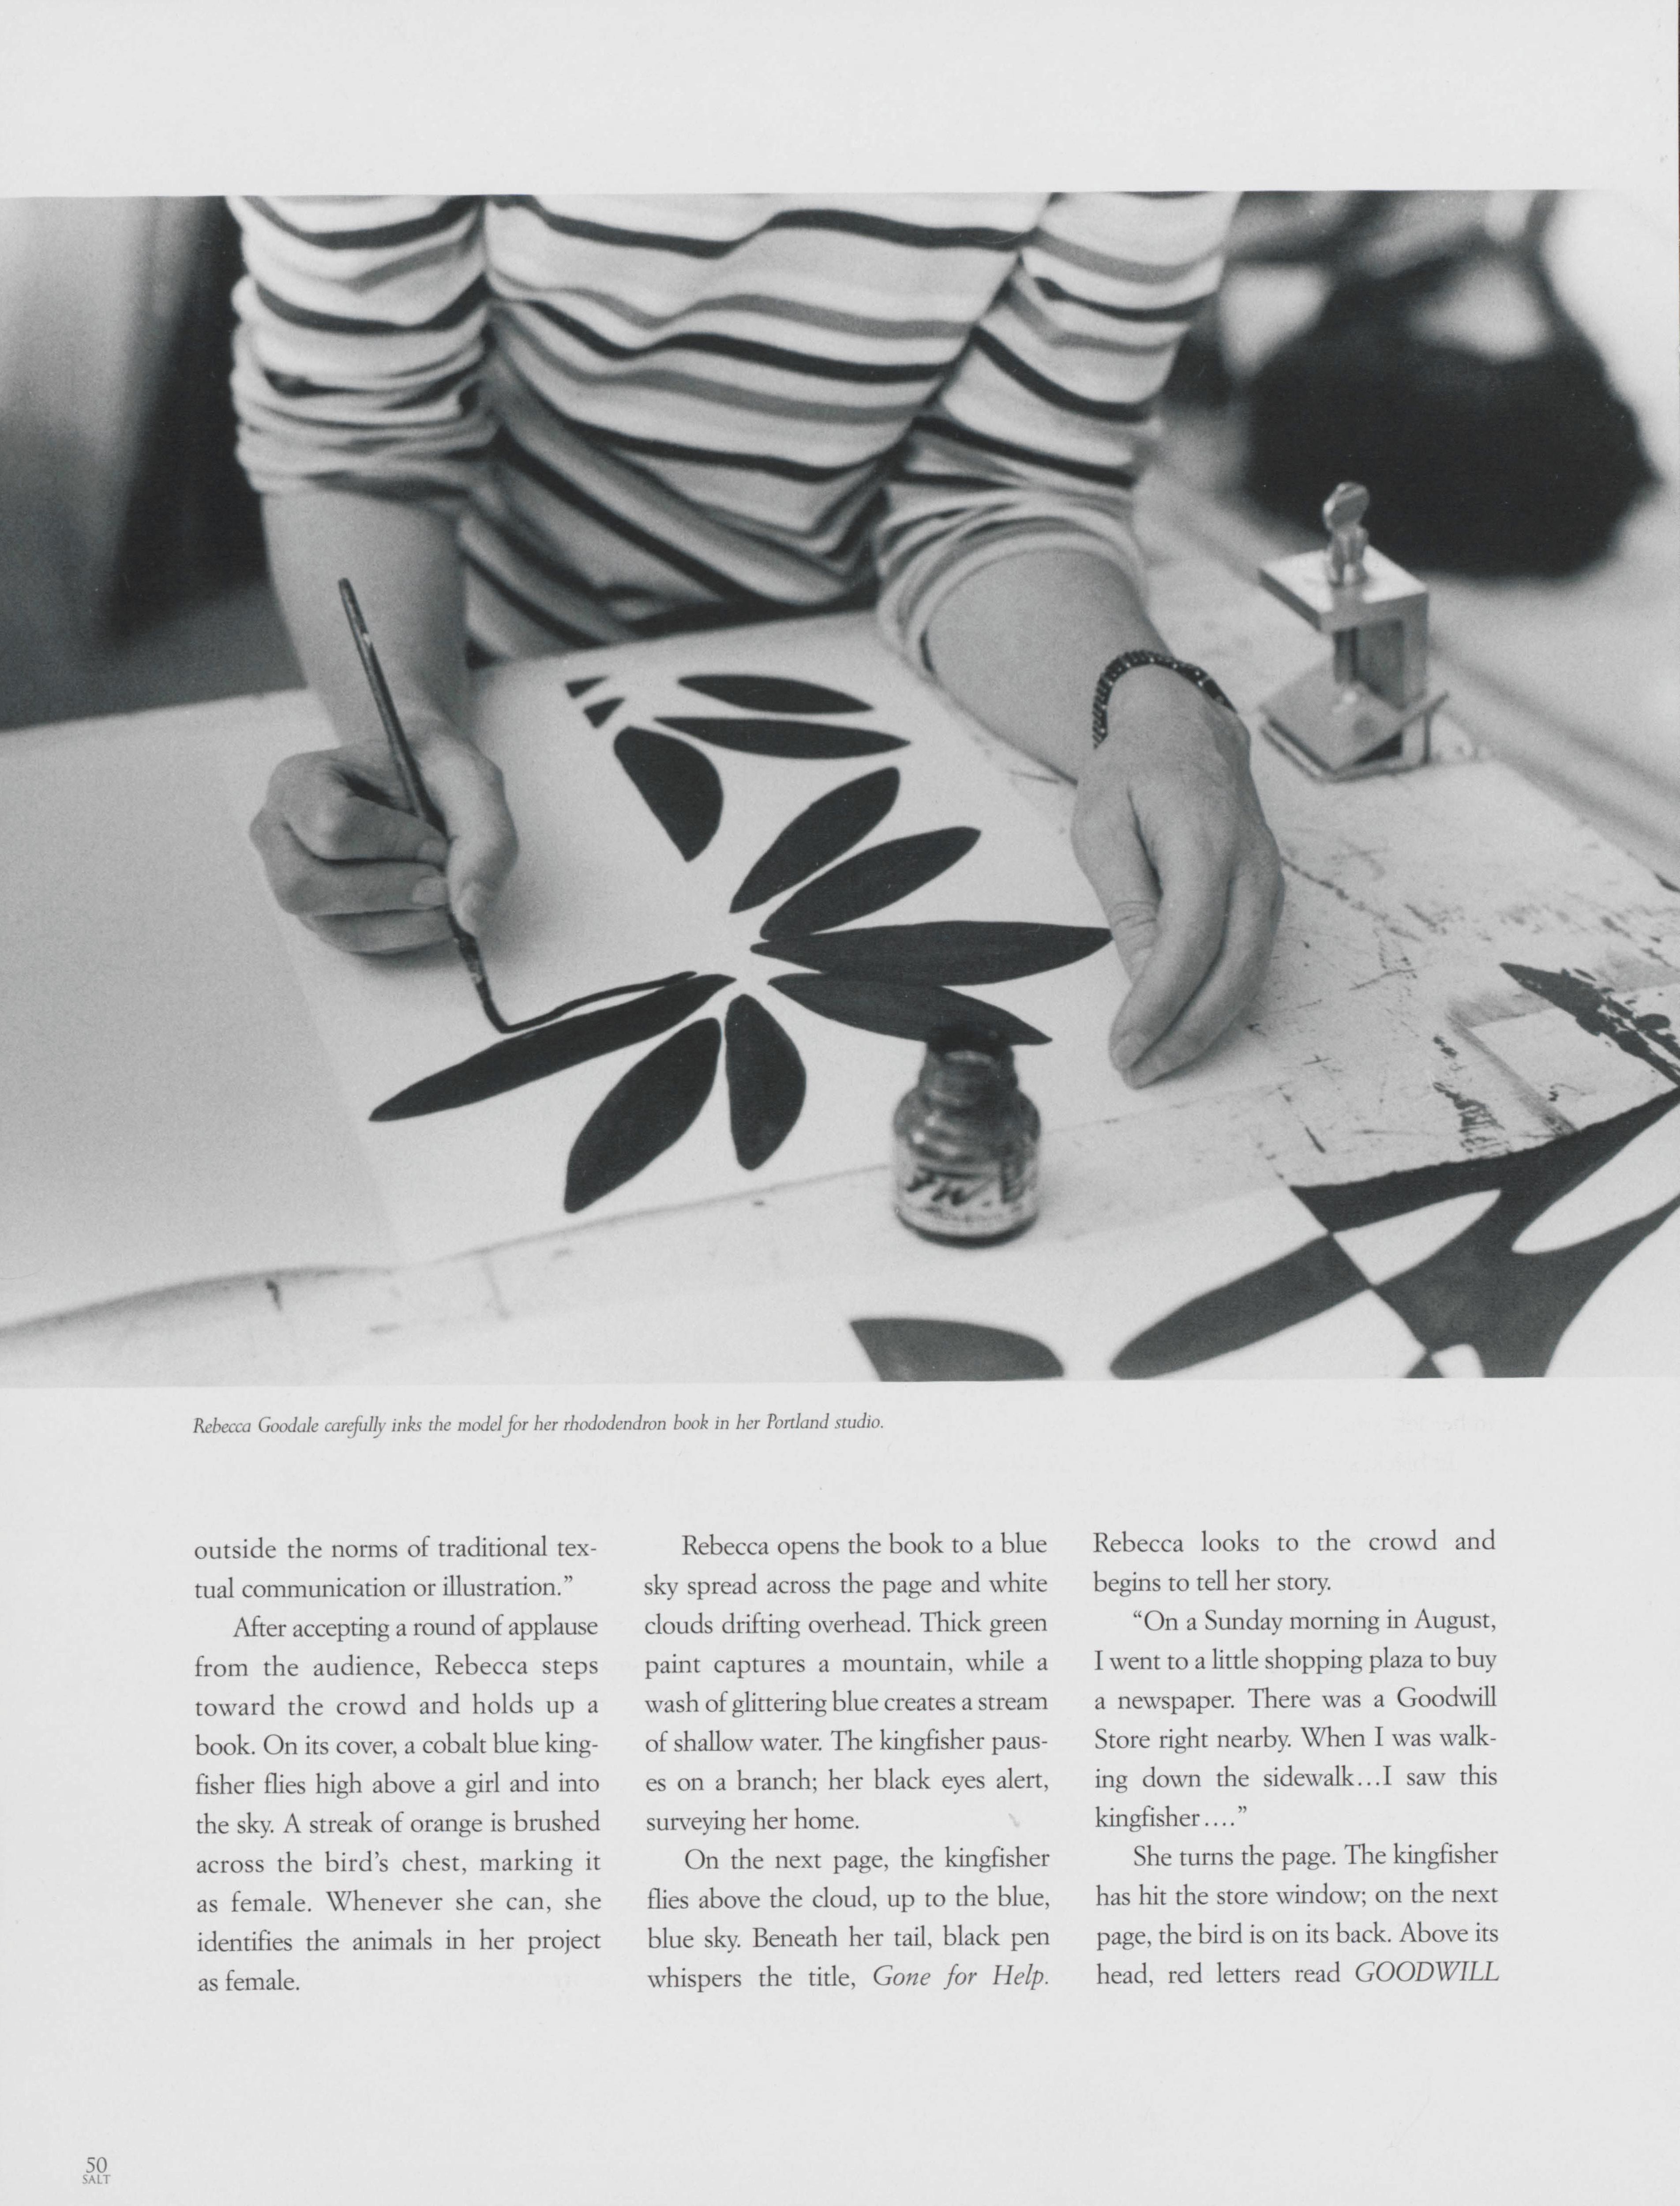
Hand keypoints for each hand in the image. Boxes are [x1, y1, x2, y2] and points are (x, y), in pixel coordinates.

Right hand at [249, 719, 517, 953]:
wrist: (419, 777)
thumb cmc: (430, 770)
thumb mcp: (468, 777)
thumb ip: (485, 835)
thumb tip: (470, 914)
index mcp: (299, 782)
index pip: (330, 824)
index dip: (393, 842)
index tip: (437, 842)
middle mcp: (280, 835)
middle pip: (307, 886)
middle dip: (388, 892)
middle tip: (440, 885)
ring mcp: (295, 881)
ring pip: (331, 926)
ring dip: (402, 922)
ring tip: (442, 898)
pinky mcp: (322, 915)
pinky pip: (354, 946)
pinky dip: (402, 936)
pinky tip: (428, 911)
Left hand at [1071, 667, 1282, 1084]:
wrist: (1185, 730)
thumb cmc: (1135, 773)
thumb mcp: (1104, 826)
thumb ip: (1129, 902)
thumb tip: (1145, 976)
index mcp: (1206, 843)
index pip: (1188, 945)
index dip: (1157, 1006)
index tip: (1124, 1048)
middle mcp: (1251, 868)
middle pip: (1232, 972)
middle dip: (1185, 1034)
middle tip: (1138, 1070)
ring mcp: (1267, 884)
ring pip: (1249, 975)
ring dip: (1205, 1029)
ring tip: (1156, 1062)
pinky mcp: (1267, 898)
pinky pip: (1250, 962)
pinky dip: (1220, 1004)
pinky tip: (1184, 1029)